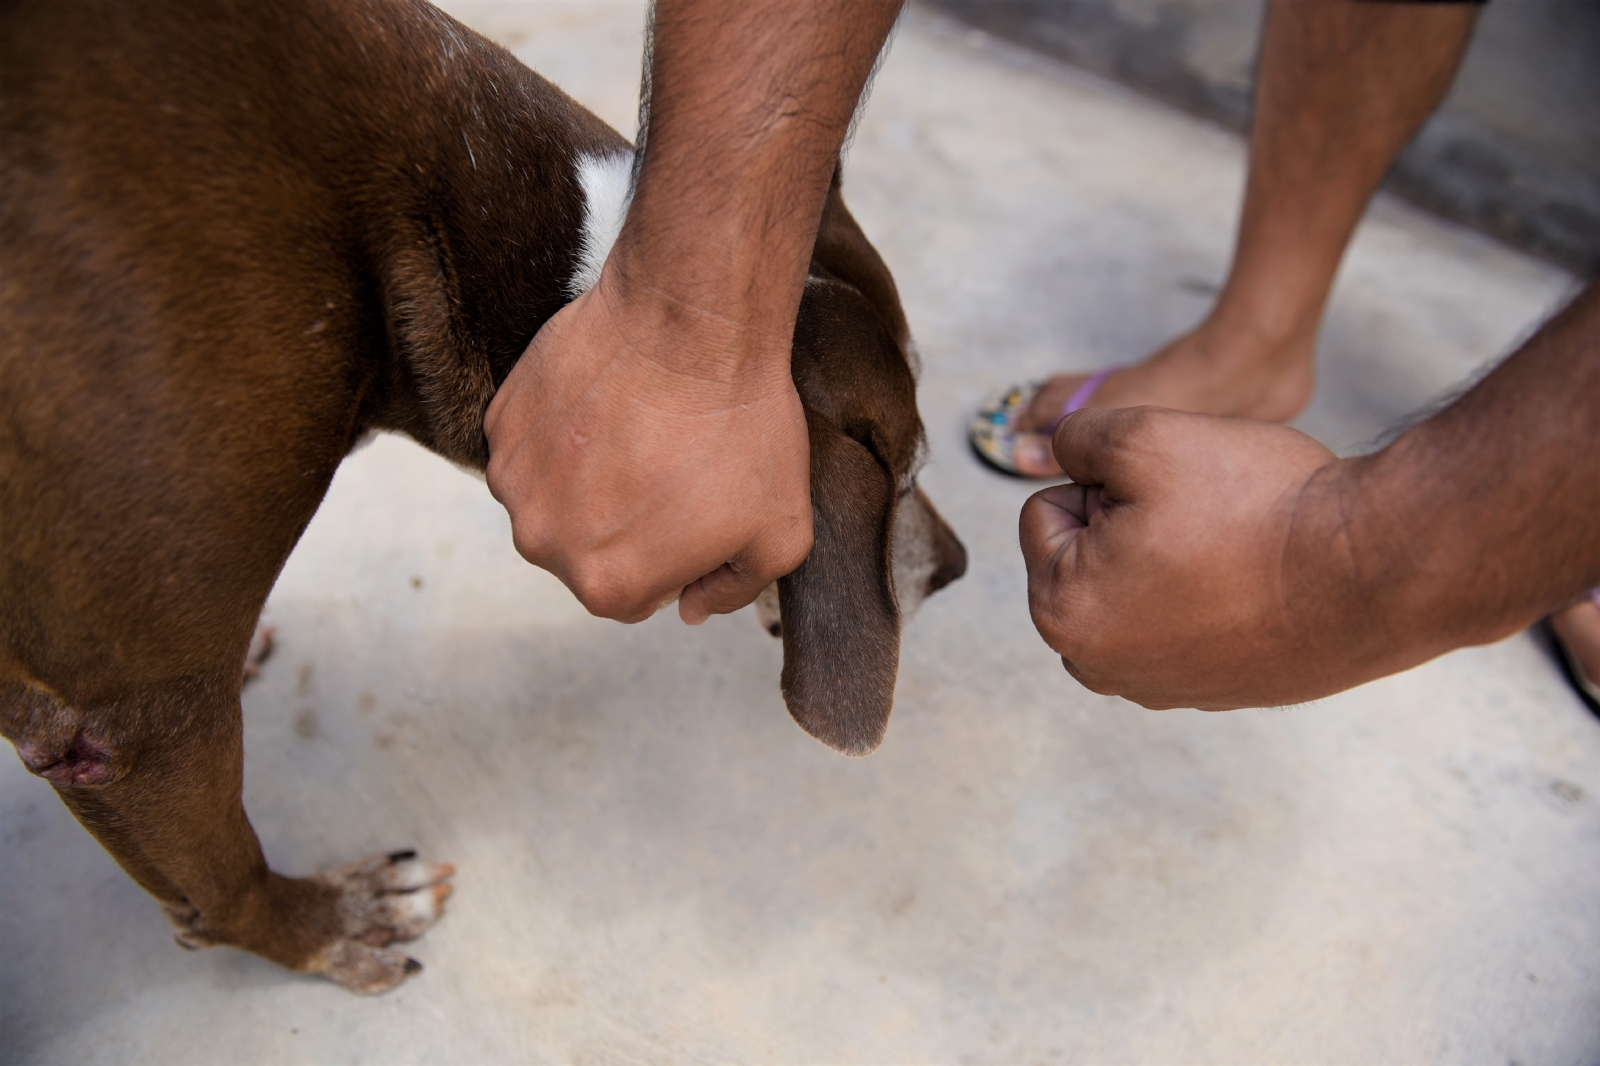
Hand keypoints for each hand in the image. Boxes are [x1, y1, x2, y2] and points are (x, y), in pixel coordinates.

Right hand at [484, 271, 812, 623]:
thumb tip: (691, 606)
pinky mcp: (503, 422)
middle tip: (671, 464)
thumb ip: (735, 590)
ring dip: (590, 477)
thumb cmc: (742, 428)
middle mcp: (546, 544)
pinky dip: (563, 433)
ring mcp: (516, 481)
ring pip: (555, 500)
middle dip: (627, 522)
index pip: (639, 596)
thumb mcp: (781, 533)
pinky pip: (533, 448)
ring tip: (640, 431)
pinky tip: (608, 403)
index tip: (694, 507)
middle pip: (588, 552)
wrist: (692, 323)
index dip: (674, 555)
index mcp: (608, 586)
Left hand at [1019, 407, 1389, 709]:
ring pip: (1136, 582)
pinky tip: (1256, 583)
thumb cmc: (1257, 506)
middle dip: (1127, 523)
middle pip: (1086, 553)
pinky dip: (1210, 594)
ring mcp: (1158, 687)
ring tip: (1230, 549)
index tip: (1168, 493)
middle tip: (1202, 519)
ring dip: (1167, 556)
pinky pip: (1187, 618)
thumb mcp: (1143, 437)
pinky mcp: (1215, 689)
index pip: (1046, 510)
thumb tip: (1060, 451)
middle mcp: (1100, 667)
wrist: (1377, 570)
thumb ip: (1077, 438)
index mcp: (1062, 614)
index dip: (1105, 481)